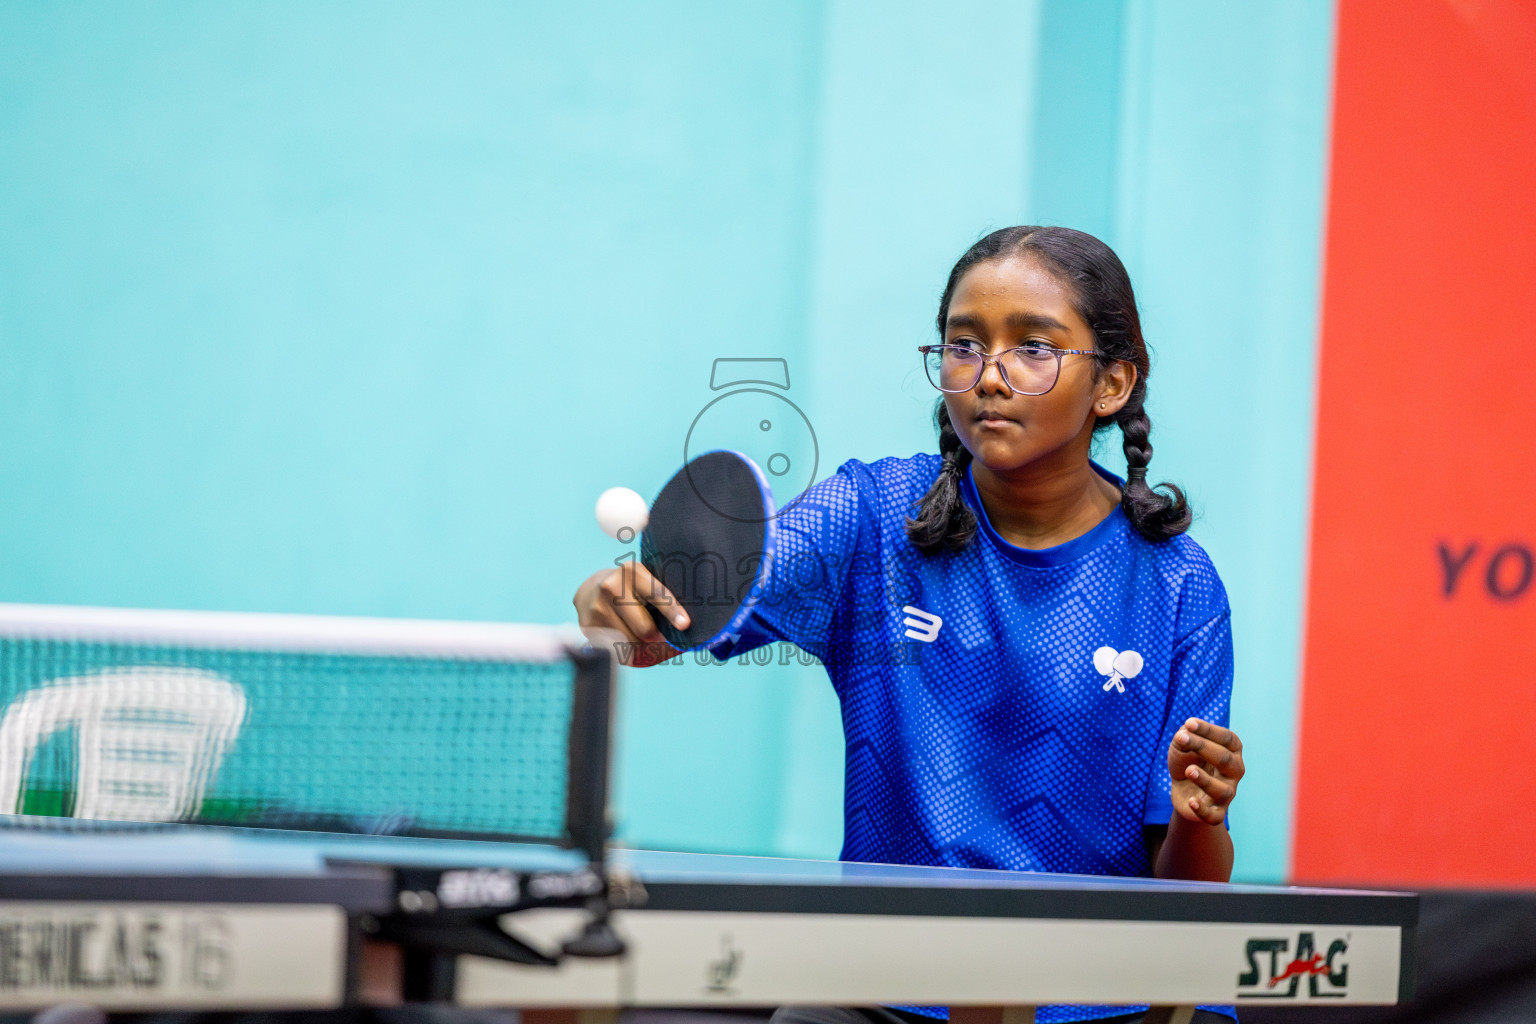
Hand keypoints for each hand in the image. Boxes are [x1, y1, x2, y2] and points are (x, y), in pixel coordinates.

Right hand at [572, 562, 689, 666]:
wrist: (590, 590)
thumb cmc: (629, 589)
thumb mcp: (644, 582)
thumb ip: (662, 597)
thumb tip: (684, 628)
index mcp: (632, 572)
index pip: (656, 594)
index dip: (672, 610)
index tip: (684, 625)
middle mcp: (611, 587)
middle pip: (645, 628)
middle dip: (657, 637)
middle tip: (660, 637)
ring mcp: (597, 607)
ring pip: (632, 643)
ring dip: (642, 646)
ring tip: (640, 637)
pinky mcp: (588, 626)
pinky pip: (617, 651)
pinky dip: (627, 652)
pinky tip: (625, 640)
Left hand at [1168, 718, 1243, 824]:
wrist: (1183, 790)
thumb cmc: (1187, 761)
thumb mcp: (1182, 746)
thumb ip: (1183, 737)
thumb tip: (1184, 733)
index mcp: (1232, 751)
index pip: (1227, 738)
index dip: (1209, 730)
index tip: (1189, 723)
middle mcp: (1234, 772)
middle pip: (1225, 760)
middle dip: (1203, 747)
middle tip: (1181, 738)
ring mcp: (1227, 793)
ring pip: (1223, 790)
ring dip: (1205, 780)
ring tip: (1189, 770)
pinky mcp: (1216, 812)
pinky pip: (1214, 816)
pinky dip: (1203, 810)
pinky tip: (1191, 801)